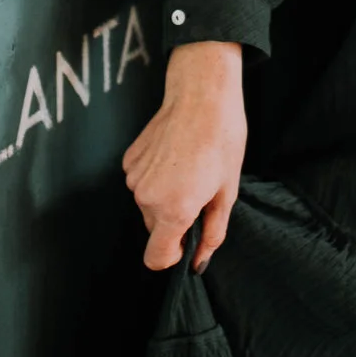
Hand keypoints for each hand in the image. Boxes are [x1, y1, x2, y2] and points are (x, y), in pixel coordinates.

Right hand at [122, 41, 246, 271]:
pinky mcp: (128, 160)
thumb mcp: (227, 192)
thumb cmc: (222, 140)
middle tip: (199, 192)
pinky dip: (156, 178)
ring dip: (165, 198)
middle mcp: (146, 197)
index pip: (156, 259)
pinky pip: (142, 183)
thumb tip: (199, 261)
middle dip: (175, 221)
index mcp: (173, 209)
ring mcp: (133, 178)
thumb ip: (212, 234)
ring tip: (188, 170)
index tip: (189, 238)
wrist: (201, 94)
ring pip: (148, 206)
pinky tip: (174, 157)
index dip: (174, 256)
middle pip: (155, 230)